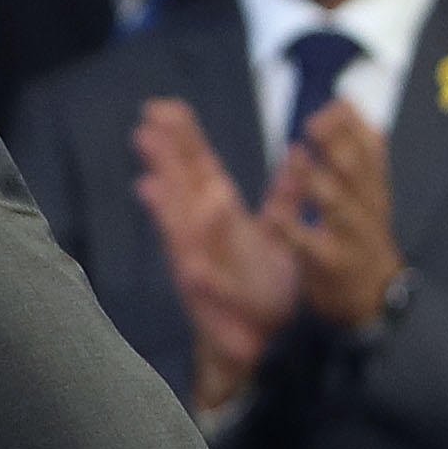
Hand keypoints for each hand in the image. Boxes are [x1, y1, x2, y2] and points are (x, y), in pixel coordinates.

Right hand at [135, 97, 304, 411]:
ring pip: (181, 231)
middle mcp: (202, 235)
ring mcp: (198, 264)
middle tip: (149, 123)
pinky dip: (195, 274)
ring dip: (168, 209)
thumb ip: (285, 195)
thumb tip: (298, 156)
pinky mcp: (207, 300)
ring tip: (153, 178)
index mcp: (221, 216)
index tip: (168, 108)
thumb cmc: (264, 287)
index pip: (199, 169)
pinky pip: (202, 286)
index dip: (185, 139)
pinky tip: (188, 263)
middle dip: (166, 159)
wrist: (257, 341)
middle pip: (181, 189)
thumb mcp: (279, 232)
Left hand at [268, 99, 406, 331]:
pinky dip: (291, 229)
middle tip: (313, 123)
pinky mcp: (327, 263)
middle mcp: (366, 207)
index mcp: (373, 188)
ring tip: (295, 159)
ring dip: (316, 181)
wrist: (375, 295)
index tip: (335, 104)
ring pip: (336, 205)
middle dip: (337, 146)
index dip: (355, 127)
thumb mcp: (369, 191)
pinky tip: (272, 214)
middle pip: (356, 172)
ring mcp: (349, 236)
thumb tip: (348, 104)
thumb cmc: (362, 234)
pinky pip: (307, 245)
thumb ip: (359, 151)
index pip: (372, 150)